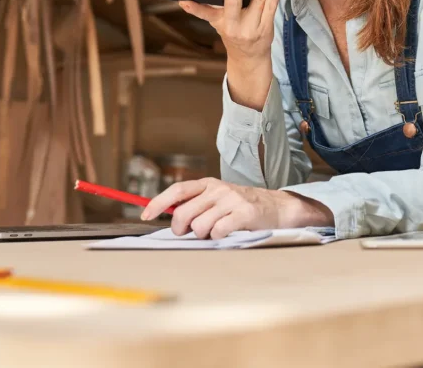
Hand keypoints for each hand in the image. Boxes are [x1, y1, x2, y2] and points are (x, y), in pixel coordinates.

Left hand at [140, 177, 332, 238]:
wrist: (278, 208)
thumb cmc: (243, 207)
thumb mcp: (218, 199)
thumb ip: (196, 205)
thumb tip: (168, 216)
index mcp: (208, 184)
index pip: (177, 191)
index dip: (158, 203)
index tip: (145, 215)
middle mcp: (218, 189)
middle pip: (183, 214)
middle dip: (182, 229)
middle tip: (192, 233)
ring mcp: (231, 200)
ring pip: (199, 226)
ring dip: (204, 235)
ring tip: (217, 231)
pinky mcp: (243, 213)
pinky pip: (218, 232)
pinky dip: (219, 238)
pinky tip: (228, 233)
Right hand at [179, 0, 283, 108]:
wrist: (250, 58)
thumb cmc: (233, 33)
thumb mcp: (217, 23)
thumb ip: (205, 10)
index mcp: (221, 23)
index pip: (206, 13)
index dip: (194, 8)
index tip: (184, 1)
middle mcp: (235, 26)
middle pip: (235, 0)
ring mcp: (253, 26)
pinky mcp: (268, 25)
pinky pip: (273, 4)